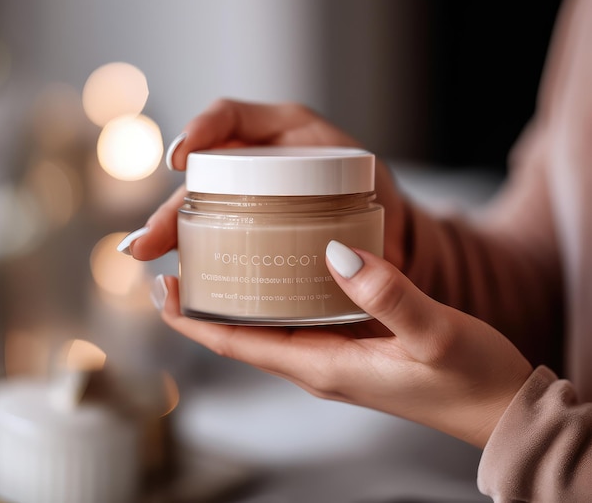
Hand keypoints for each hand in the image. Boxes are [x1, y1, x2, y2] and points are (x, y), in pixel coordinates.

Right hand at [123, 98, 408, 267]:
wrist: (382, 230)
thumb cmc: (374, 193)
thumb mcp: (365, 175)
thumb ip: (353, 179)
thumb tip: (337, 237)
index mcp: (285, 131)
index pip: (231, 117)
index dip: (202, 129)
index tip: (181, 158)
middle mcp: (258, 158)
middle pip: (204, 175)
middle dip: (172, 204)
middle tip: (148, 237)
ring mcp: (251, 192)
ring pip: (200, 206)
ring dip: (170, 227)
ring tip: (145, 252)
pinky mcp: (251, 224)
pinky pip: (215, 233)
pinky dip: (193, 249)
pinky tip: (177, 275)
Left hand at [154, 240, 532, 448]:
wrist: (501, 409)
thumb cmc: (471, 380)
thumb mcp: (433, 333)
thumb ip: (388, 293)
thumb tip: (338, 252)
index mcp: (323, 366)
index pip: (235, 344)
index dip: (191, 318)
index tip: (161, 284)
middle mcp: (318, 365)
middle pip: (241, 334)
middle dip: (205, 303)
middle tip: (182, 257)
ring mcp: (334, 357)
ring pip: (267, 326)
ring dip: (237, 298)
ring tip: (217, 259)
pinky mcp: (353, 348)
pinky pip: (297, 320)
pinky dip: (274, 297)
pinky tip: (278, 271)